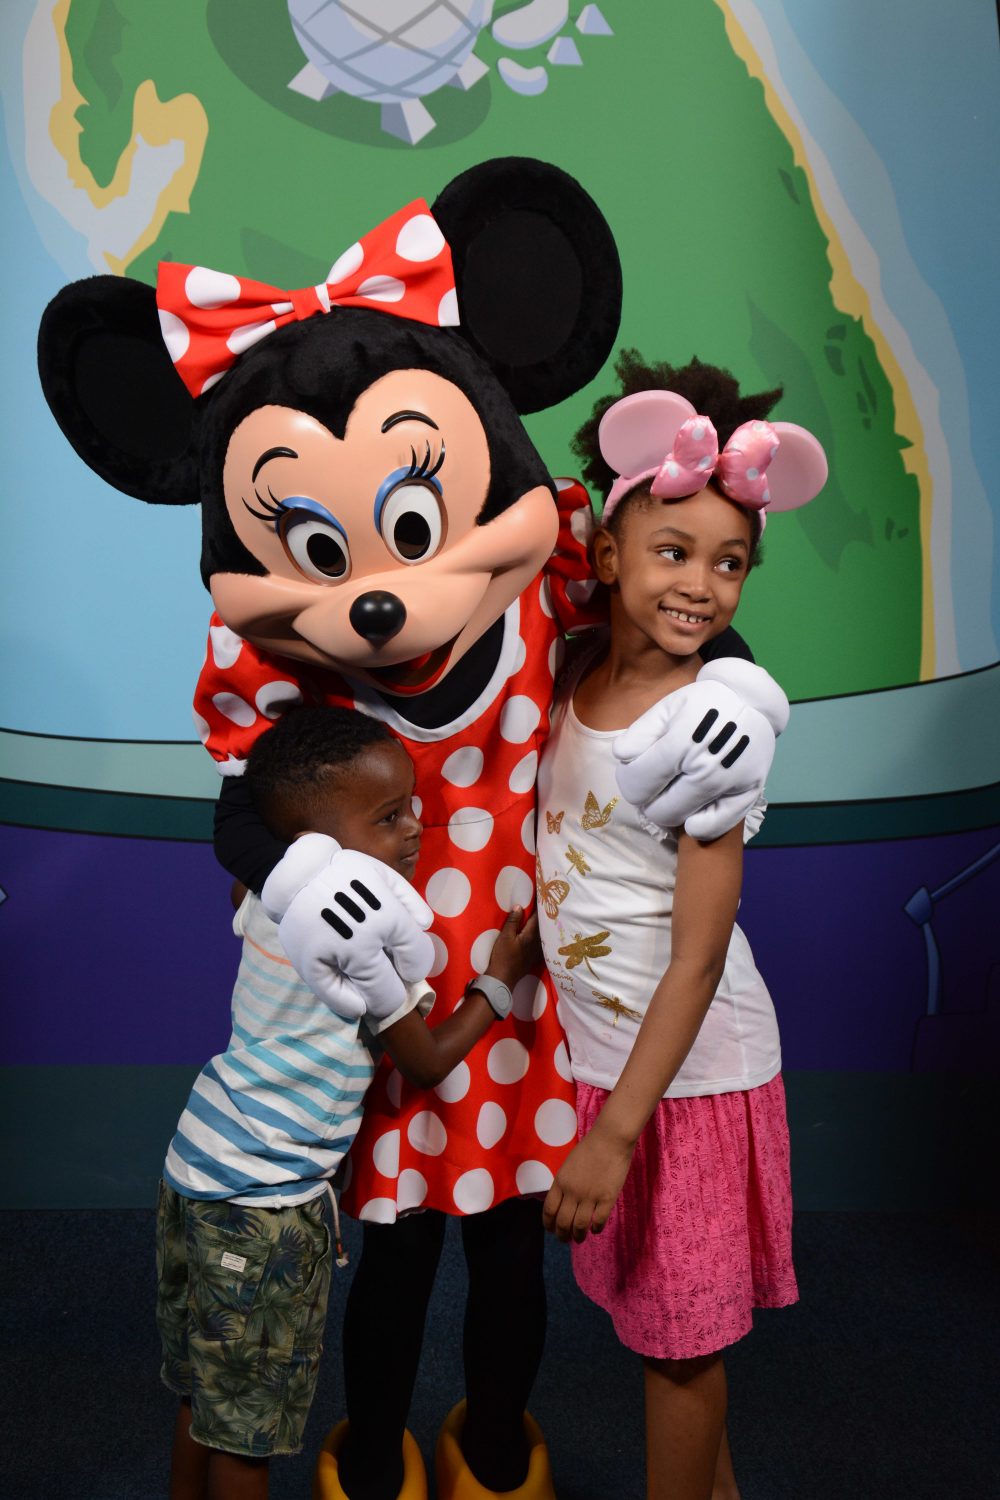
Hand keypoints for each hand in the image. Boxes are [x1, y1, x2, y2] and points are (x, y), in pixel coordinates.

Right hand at [265, 844, 433, 1020]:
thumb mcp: (385, 876)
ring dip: (378, 1000)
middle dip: (398, 992)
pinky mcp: (311, 962)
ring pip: (370, 994)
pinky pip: (334, 996)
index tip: (410, 967)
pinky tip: (358, 1007)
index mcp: (388, 915)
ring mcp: (338, 952)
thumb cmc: (346, 875)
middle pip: (392, 986)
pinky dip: (349, 1005)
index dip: (417, 966)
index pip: (417, 958)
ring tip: (378, 995)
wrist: (299, 872)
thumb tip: (425, 927)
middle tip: (395, 987)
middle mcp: (366, 937)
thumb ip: (410, 901)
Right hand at [485, 907, 541, 988]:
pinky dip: (543, 937)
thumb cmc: (503, 956)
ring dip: (544, 926)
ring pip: (543, 935)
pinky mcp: (535, 957)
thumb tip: (519, 907)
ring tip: (544, 917)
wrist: (503, 978)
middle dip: (543, 916)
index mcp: (531, 935)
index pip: (538, 917)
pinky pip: (542, 944)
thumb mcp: (505, 936)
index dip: (539, 906)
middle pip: (543, 926)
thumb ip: (513, 921)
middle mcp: (538, 942)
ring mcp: (538, 951)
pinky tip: (542, 935)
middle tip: (544, 904)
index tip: (542, 897)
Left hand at [542, 1126, 633, 1242]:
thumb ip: (565, 1183)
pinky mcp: (607, 1198)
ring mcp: (590, 1196)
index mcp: (560, 1182)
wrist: (610, 1139)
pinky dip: (596, 1229)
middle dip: (562, 1235)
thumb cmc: (590, 1148)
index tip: (551, 1229)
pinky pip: (599, 1221)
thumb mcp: (569, 1165)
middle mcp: (572, 1192)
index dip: (548, 1224)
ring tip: (579, 1238)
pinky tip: (595, 1229)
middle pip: (563, 1222)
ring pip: (580, 1226)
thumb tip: (563, 1202)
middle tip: (565, 1239)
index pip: (549, 1210)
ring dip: (578, 1236)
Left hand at [613, 659, 786, 839]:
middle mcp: (707, 768)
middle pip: (657, 810)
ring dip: (669, 808)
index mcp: (681, 743)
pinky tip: (691, 814)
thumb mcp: (665, 708)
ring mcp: (730, 783)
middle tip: (655, 781)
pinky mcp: (748, 793)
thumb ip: (638, 734)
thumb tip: (622, 758)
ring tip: (674, 789)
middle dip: (648, 798)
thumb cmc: (701, 704)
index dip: (628, 781)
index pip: (638, 784)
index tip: (634, 773)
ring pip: (681, 818)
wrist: (749, 699)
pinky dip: (699, 826)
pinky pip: (717, 827)